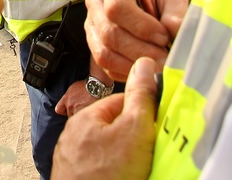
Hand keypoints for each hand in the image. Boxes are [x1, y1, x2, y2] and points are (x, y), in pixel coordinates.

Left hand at [51, 58, 158, 178]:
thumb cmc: (108, 175)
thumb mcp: (135, 129)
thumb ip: (141, 96)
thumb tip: (145, 64)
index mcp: (85, 117)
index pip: (122, 103)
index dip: (145, 114)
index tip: (157, 127)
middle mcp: (74, 137)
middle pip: (116, 130)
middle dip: (135, 141)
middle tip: (150, 155)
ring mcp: (73, 162)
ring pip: (108, 153)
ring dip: (126, 161)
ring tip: (138, 171)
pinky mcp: (77, 179)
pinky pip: (102, 171)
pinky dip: (115, 175)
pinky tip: (127, 178)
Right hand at [86, 0, 187, 81]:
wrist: (149, 5)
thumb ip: (176, 12)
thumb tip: (174, 29)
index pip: (117, 7)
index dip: (142, 27)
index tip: (163, 36)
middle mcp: (96, 4)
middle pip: (109, 33)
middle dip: (140, 50)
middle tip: (164, 58)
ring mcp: (92, 27)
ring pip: (104, 54)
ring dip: (133, 64)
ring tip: (157, 65)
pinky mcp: (95, 47)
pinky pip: (106, 67)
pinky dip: (128, 72)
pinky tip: (145, 67)